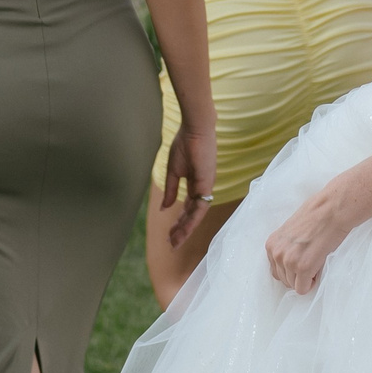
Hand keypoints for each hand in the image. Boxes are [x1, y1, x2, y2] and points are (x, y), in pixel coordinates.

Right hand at [159, 120, 217, 248]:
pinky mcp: (207, 184)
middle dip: (181, 230)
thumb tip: (164, 208)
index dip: (179, 222)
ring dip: (186, 229)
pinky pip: (200, 206)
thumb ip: (171, 190)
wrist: (194, 128)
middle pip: (192, 215)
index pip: (187, 209)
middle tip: (171, 244)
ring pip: (197, 215)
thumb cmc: (185, 143)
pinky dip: (192, 219)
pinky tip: (183, 229)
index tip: (170, 234)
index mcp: (195, 184)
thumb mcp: (174, 170)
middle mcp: (203, 189)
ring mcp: (206, 187)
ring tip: (175, 242)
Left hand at [264, 183, 353, 294]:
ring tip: (315, 261)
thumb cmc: (315, 218)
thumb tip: (287, 265)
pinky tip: (318, 267)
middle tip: (311, 260)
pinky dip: (312, 283)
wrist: (331, 210)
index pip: (275, 271)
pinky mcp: (303, 267)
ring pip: (294, 286)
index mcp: (271, 244)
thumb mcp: (290, 232)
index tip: (302, 260)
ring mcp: (289, 261)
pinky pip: (304, 289)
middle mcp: (276, 253)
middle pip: (284, 280)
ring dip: (306, 278)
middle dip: (298, 275)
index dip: (291, 269)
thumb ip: (284, 248)